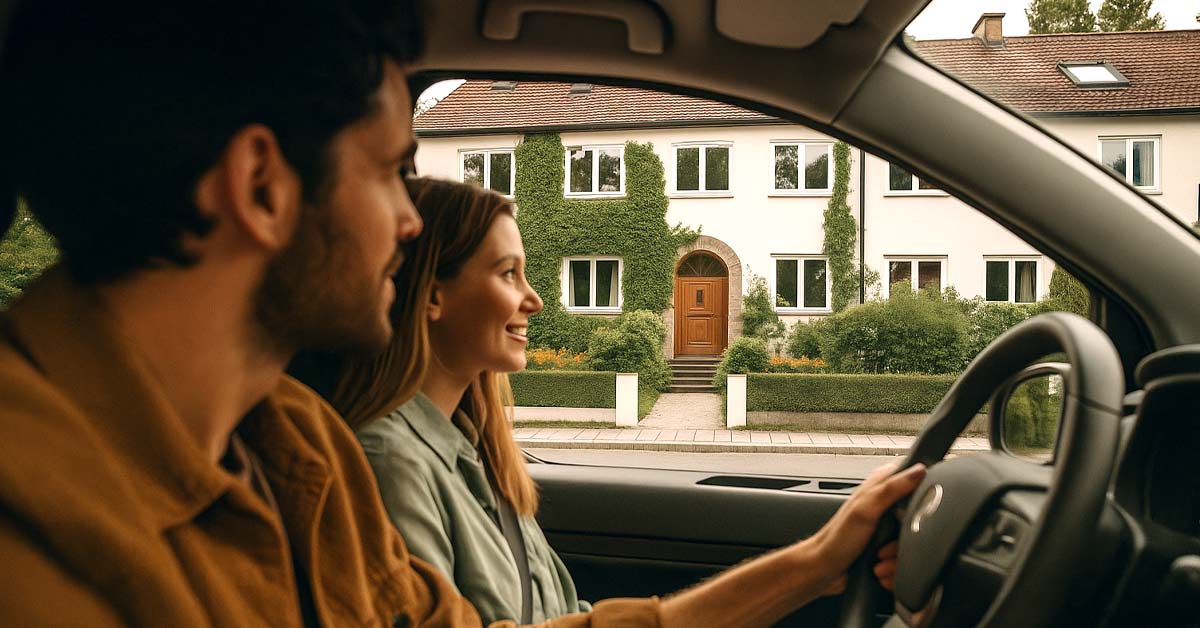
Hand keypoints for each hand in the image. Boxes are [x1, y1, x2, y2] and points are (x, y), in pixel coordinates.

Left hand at [805, 463, 925, 588]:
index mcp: (879, 487)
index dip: (920, 496)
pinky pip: (904, 558)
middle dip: (907, 539)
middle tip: (888, 545)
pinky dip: (895, 568)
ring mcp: (887, 527)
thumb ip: (891, 488)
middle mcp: (885, 504)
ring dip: (898, 558)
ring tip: (880, 559)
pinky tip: (882, 569)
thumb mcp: (865, 510)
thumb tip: (918, 470)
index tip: (912, 515)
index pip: (914, 478)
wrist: (824, 570)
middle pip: (919, 517)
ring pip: (913, 542)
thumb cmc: (836, 540)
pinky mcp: (888, 546)